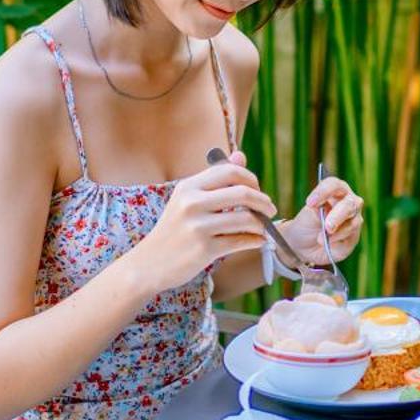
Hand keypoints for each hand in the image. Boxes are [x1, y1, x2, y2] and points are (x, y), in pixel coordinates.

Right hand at [132, 153, 274, 293]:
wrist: (149, 264)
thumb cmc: (174, 230)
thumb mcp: (187, 199)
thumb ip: (215, 178)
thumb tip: (240, 155)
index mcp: (188, 187)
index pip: (230, 171)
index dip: (251, 179)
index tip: (257, 190)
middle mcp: (192, 203)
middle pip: (242, 192)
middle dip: (263, 201)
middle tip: (270, 209)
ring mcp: (198, 227)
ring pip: (246, 219)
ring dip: (262, 224)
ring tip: (263, 228)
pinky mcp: (204, 249)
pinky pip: (241, 241)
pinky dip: (256, 240)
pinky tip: (258, 241)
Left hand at [280, 175, 363, 266]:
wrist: (304, 244)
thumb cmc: (306, 224)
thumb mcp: (307, 215)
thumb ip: (317, 210)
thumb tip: (325, 210)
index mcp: (337, 190)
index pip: (334, 185)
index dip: (323, 192)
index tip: (309, 203)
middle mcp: (349, 202)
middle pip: (349, 204)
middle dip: (337, 216)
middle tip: (327, 226)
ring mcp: (354, 220)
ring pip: (352, 223)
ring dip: (336, 232)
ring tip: (319, 239)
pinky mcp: (353, 237)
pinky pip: (349, 239)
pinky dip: (336, 242)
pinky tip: (326, 245)